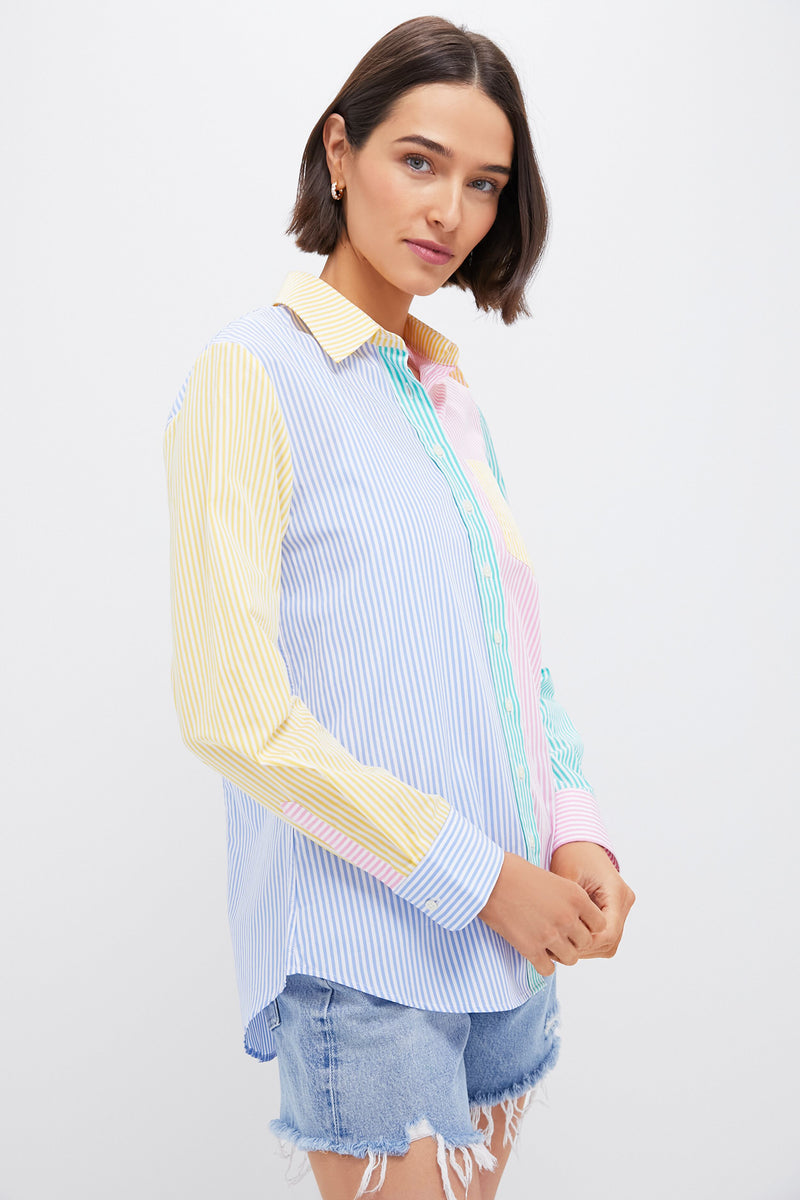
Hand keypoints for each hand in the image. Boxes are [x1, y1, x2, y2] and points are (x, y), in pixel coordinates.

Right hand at [477, 851, 606, 976]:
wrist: (487, 879)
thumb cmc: (515, 872)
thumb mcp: (552, 878)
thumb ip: (569, 899)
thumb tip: (575, 917)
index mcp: (576, 897)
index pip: (600, 924)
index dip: (588, 925)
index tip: (575, 923)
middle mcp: (568, 917)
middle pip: (585, 943)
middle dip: (573, 940)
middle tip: (558, 933)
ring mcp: (550, 935)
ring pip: (570, 959)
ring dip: (560, 953)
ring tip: (547, 943)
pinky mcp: (531, 948)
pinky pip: (548, 969)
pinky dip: (543, 964)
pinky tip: (534, 952)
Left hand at [548, 841, 634, 959]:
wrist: (580, 843)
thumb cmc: (572, 855)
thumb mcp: (567, 876)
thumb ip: (568, 905)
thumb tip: (560, 934)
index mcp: (616, 892)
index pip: (608, 932)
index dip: (586, 943)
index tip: (562, 942)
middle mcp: (624, 901)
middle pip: (610, 941)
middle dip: (585, 948)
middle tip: (558, 949)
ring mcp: (622, 907)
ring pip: (610, 943)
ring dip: (588, 948)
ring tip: (562, 945)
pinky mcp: (614, 911)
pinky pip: (606, 936)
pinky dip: (590, 941)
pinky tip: (569, 938)